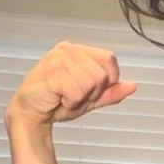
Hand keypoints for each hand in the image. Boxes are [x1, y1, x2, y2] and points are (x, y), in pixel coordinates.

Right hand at [5, 41, 135, 129]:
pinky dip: (71, 102)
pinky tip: (58, 99)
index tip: (90, 91)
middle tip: (74, 96)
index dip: (108, 80)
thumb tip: (132, 86)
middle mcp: (68, 50)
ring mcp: (58, 58)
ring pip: (91, 82)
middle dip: (92, 93)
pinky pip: (77, 91)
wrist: (32, 114)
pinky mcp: (51, 71)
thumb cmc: (57, 103)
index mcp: (78, 51)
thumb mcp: (90, 99)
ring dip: (80, 99)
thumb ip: (110, 93)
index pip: (109, 59)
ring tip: (65, 98)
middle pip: (102, 73)